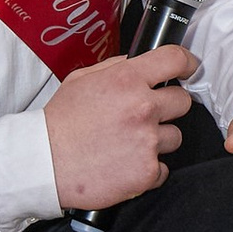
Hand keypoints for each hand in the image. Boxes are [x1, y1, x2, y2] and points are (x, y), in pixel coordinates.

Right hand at [45, 47, 194, 210]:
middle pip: (183, 101)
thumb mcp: (81, 80)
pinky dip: (149, 169)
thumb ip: (115, 67)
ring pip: (175, 136)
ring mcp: (147, 141)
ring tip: (128, 144)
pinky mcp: (147, 172)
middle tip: (144, 116)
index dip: (186, 62)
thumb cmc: (59, 123)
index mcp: (126, 80)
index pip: (175, 59)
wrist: (44, 164)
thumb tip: (138, 62)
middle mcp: (142, 108)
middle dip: (167, 107)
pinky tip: (126, 165)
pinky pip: (164, 168)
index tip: (188, 68)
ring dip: (158, 140)